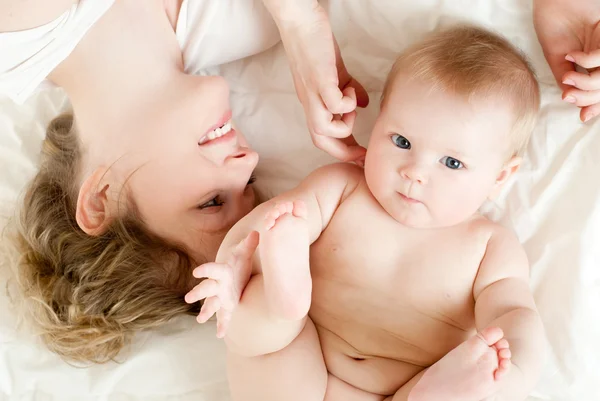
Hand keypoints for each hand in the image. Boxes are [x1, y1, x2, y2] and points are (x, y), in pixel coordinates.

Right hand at [184, 231, 258, 337]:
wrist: (238, 273)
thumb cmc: (238, 262)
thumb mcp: (244, 253)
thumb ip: (249, 244)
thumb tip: (257, 233)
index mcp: (222, 271)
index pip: (212, 270)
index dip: (205, 270)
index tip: (196, 272)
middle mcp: (218, 285)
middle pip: (207, 289)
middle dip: (198, 293)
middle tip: (188, 298)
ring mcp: (221, 297)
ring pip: (211, 304)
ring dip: (206, 311)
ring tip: (200, 320)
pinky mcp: (227, 307)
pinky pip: (223, 318)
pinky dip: (222, 326)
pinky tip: (219, 335)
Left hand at [278, 3, 368, 160]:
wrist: (301, 21)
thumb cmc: (316, 45)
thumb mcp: (336, 73)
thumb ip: (348, 89)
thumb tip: (363, 104)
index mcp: (313, 103)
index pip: (323, 138)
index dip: (341, 151)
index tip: (361, 156)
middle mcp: (310, 102)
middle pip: (320, 141)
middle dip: (343, 151)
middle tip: (363, 151)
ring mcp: (313, 92)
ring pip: (322, 129)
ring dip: (344, 125)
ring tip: (353, 108)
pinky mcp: (320, 80)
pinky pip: (332, 105)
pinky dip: (346, 104)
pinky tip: (351, 90)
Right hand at [533, 0, 599, 121]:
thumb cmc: (552, 21)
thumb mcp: (555, 56)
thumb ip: (564, 76)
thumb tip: (570, 97)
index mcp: (589, 64)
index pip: (598, 90)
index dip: (594, 105)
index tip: (582, 116)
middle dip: (587, 99)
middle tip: (568, 96)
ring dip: (587, 85)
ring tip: (568, 79)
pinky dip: (586, 61)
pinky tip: (572, 56)